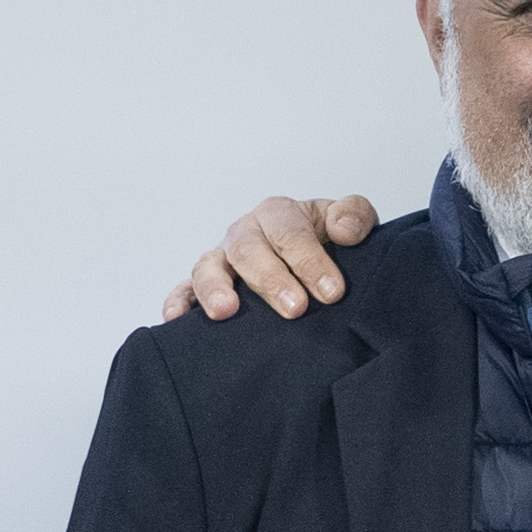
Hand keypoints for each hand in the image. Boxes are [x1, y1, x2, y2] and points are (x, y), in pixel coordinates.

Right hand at [161, 194, 381, 321]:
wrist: (317, 260)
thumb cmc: (329, 243)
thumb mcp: (350, 223)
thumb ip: (354, 215)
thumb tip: (342, 230)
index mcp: (279, 214)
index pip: (290, 232)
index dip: (310, 260)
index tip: (332, 292)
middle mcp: (246, 233)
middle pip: (249, 249)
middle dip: (271, 279)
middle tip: (296, 308)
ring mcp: (223, 259)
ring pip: (209, 266)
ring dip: (216, 288)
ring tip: (227, 311)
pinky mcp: (206, 286)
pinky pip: (185, 289)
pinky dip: (179, 300)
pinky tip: (177, 317)